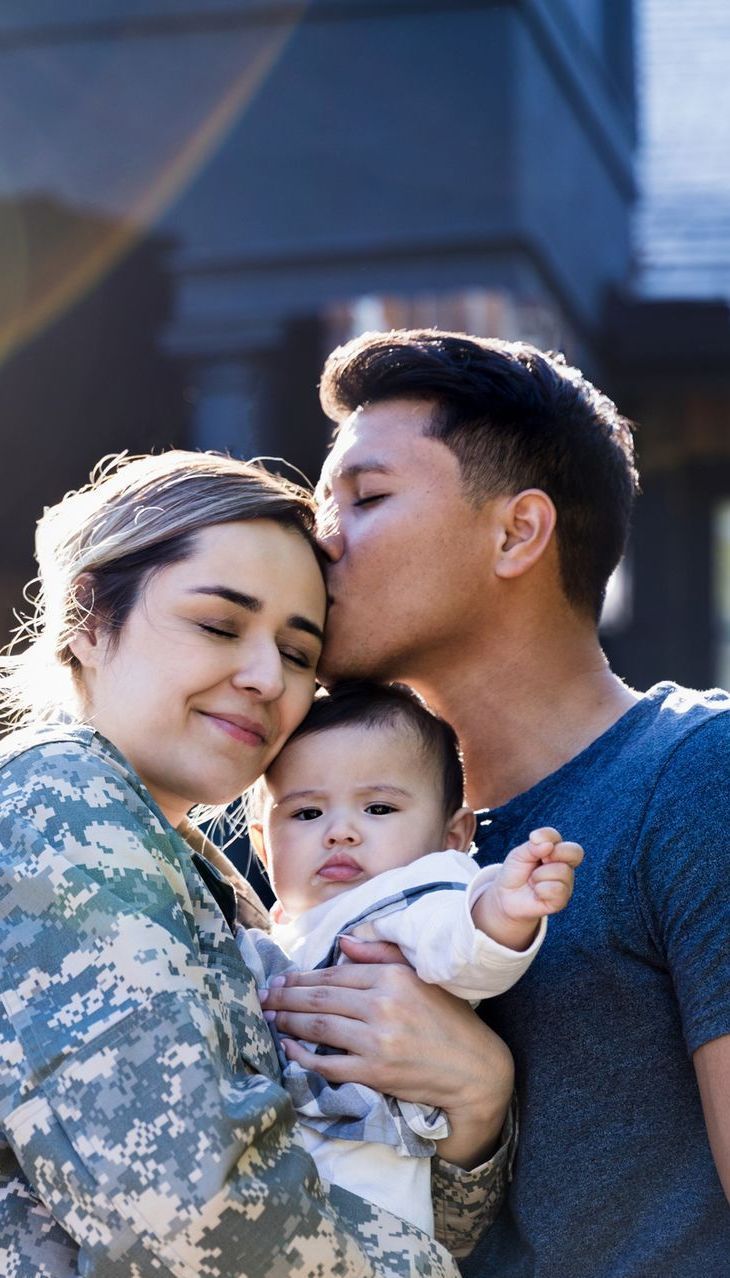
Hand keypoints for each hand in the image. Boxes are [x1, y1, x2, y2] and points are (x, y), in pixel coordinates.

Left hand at [260, 937, 513, 1168]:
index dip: (302, 977)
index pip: (335, 973)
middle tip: (263, 997)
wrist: (473, 1068)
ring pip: (319, 1027)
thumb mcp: (419, 977)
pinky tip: (289, 1048)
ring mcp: (378, 1041)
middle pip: (320, 998)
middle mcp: (383, 1005)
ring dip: (288, 1022)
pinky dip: (304, 1057)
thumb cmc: (446, 1019)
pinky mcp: (375, 1072)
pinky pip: (329, 1064)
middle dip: (286, 997)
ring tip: (270, 1018)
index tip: (281, 979)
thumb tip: (342, 942)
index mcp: (392, 977)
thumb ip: (381, 955)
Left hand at [473, 826, 583, 948]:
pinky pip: (557, 889)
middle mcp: (566, 866)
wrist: (506, 896)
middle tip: (540, 861)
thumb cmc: (516, 871)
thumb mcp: (519, 854)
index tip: (532, 839)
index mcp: (557, 850)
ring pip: (563, 871)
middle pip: (574, 852)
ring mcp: (566, 883)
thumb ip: (533, 847)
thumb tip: (549, 846)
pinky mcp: (561, 900)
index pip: (562, 837)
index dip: (547, 836)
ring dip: (539, 875)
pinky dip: (541, 889)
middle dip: (553, 854)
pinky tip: (537, 892)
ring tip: (532, 880)